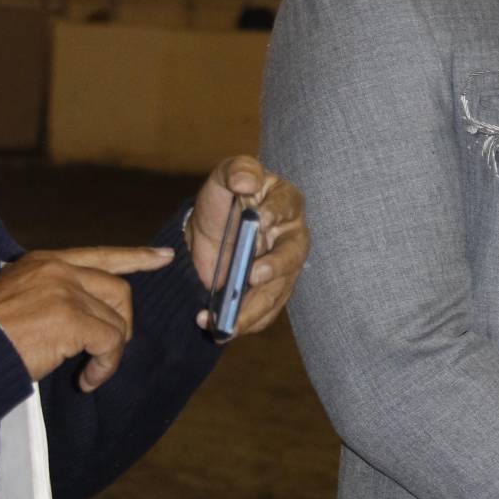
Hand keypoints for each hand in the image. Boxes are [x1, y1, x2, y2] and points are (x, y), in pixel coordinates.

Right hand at [0, 244, 174, 391]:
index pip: (101, 255)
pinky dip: (106, 366)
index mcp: (45, 262)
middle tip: (110, 349)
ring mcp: (65, 292)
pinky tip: (87, 380)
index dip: (136, 258)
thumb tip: (91, 315)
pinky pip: (110, 344)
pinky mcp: (70, 318)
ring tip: (90, 371)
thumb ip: (56, 295)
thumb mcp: (21, 298)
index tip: (164, 258)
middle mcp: (57, 270)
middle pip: (119, 290)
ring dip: (111, 352)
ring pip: (116, 322)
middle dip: (123, 323)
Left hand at [186, 155, 308, 337]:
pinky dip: (246, 321)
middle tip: (252, 276)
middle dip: (274, 267)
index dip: (275, 214)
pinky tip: (222, 328)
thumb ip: (236, 170)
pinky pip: (266, 311)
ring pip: (277, 290)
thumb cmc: (222, 201)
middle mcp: (292, 237)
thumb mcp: (223, 178)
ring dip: (253, 307)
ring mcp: (284, 268)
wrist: (206, 235)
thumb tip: (246, 181)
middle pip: (292, 254)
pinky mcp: (273, 291)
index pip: (287, 207)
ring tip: (227, 321)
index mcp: (286, 203)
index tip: (258, 219)